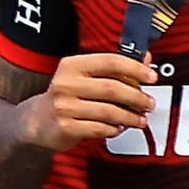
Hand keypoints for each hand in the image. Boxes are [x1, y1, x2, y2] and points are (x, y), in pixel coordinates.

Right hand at [27, 51, 156, 153]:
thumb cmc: (67, 96)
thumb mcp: (85, 76)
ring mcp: (63, 106)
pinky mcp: (65, 127)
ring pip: (109, 111)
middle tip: (149, 104)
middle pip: (112, 88)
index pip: (110, 61)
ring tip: (139, 120)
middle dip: (137, 98)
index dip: (135, 69)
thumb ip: (114, 68)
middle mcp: (65, 83)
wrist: (36, 120)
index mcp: (72, 65)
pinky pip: (100, 129)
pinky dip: (115, 130)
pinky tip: (119, 128)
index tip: (152, 77)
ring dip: (130, 117)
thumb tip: (145, 58)